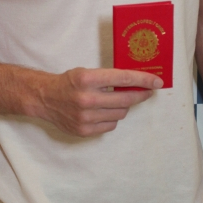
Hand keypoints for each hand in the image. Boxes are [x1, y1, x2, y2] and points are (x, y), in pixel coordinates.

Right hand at [36, 67, 162, 136]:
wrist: (45, 98)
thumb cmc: (69, 82)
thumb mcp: (87, 72)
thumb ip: (109, 78)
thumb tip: (137, 82)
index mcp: (87, 78)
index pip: (123, 78)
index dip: (144, 79)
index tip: (157, 81)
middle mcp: (87, 98)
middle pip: (126, 99)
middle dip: (140, 94)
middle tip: (147, 91)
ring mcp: (85, 117)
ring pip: (120, 113)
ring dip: (123, 106)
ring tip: (115, 101)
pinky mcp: (84, 130)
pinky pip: (110, 125)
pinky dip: (112, 118)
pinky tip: (104, 111)